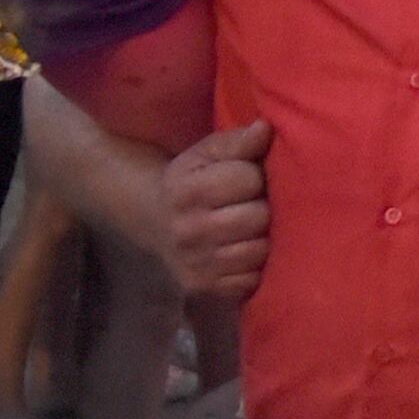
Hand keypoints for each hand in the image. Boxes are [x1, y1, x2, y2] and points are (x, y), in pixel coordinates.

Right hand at [162, 121, 272, 300]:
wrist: (154, 220)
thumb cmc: (192, 180)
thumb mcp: (207, 152)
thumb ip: (237, 141)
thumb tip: (264, 130)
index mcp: (188, 191)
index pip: (249, 180)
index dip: (256, 176)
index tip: (248, 178)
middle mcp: (189, 230)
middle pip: (258, 218)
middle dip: (263, 207)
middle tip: (253, 204)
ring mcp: (195, 264)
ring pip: (258, 252)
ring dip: (262, 238)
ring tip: (250, 228)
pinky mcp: (203, 288)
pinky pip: (250, 281)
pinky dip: (254, 267)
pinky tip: (243, 250)